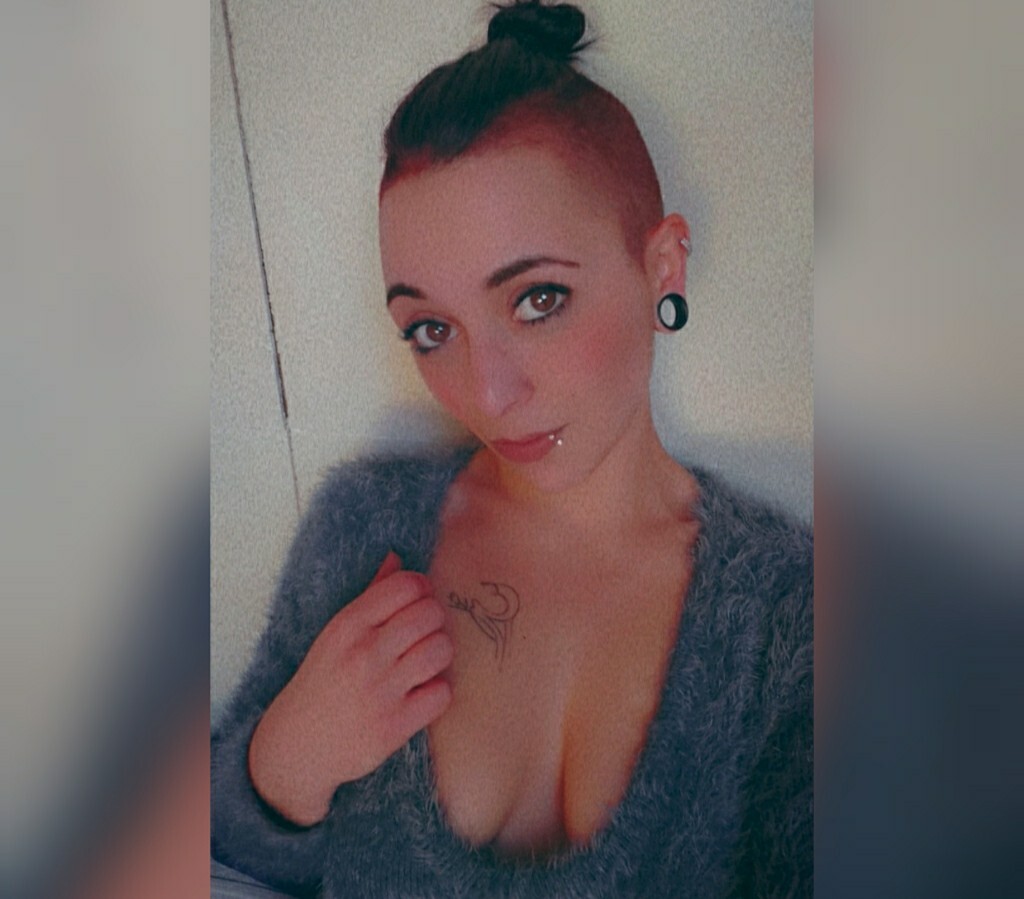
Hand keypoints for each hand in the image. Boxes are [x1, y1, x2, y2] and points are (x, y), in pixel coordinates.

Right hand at [248, 551, 452, 825]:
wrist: (296, 746)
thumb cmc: (322, 682)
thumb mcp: (336, 634)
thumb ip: (370, 595)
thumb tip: (397, 557)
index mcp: (348, 625)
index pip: (407, 586)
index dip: (422, 590)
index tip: (417, 603)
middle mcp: (364, 654)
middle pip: (430, 614)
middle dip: (434, 621)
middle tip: (424, 634)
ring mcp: (380, 691)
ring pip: (441, 650)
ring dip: (440, 654)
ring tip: (425, 662)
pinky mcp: (394, 726)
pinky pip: (442, 693)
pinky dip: (438, 692)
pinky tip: (422, 692)